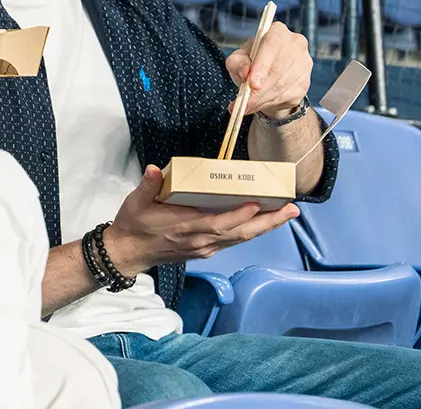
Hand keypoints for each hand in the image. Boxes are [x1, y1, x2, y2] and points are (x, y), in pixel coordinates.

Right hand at [102, 165, 298, 275]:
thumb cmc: (134, 225)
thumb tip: (154, 169)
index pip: (217, 224)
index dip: (238, 216)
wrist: (129, 252)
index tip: (256, 203)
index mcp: (185, 228)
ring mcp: (205, 248)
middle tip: (291, 210)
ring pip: (241, 238)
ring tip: (286, 214)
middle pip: (240, 233)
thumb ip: (148, 186)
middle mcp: (201, 241)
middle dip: (268, 222)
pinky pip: (234, 241)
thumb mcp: (135, 203)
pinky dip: (252, 231)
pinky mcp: (206, 250)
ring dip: (265, 227)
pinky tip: (263, 222)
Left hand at [225, 20, 312, 118]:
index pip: (271, 46)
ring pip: (282, 86)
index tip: (252, 84)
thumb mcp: (238, 60)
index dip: (262, 66)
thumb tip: (244, 72)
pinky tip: (259, 105)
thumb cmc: (251, 63)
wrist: (268, 77)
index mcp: (276, 32)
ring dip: (262, 99)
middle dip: (259, 90)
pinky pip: (288, 96)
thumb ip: (237, 63)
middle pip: (277, 70)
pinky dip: (270, 103)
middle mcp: (295, 43)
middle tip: (244, 103)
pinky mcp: (306, 81)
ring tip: (247, 106)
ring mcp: (304, 63)